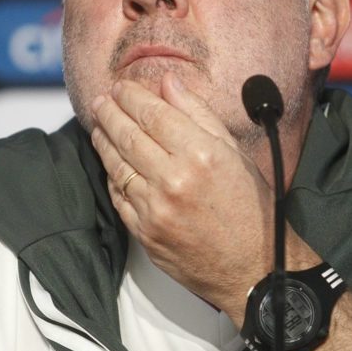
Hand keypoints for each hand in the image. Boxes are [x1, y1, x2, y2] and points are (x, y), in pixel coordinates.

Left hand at [90, 71, 273, 324]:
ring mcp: (155, 209)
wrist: (252, 268)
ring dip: (103, 140)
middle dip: (110, 112)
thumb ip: (198, 113)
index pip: (153, 114)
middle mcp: (174, 180)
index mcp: (201, 155)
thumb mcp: (234, 152)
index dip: (132, 96)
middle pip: (128, 135)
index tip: (122, 86)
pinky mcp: (144, 232)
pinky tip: (109, 160)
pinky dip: (111, 173)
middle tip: (101, 100)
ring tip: (99, 124)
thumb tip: (169, 82)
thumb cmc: (250, 208)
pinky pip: (118, 195)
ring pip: (116, 164)